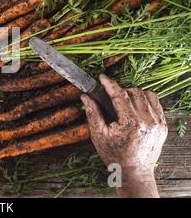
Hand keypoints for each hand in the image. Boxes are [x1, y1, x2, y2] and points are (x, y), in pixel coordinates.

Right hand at [81, 74, 167, 197]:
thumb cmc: (114, 155)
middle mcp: (147, 121)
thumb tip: (85, 96)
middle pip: (134, 92)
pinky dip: (145, 101)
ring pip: (146, 95)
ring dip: (134, 95)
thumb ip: (92, 113)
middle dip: (120, 91)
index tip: (102, 77)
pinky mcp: (163, 126)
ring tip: (124, 103)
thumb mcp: (98, 134)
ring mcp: (158, 123)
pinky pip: (156, 103)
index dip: (109, 84)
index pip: (120, 95)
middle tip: (111, 97)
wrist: (134, 172)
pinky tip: (135, 107)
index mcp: (130, 123)